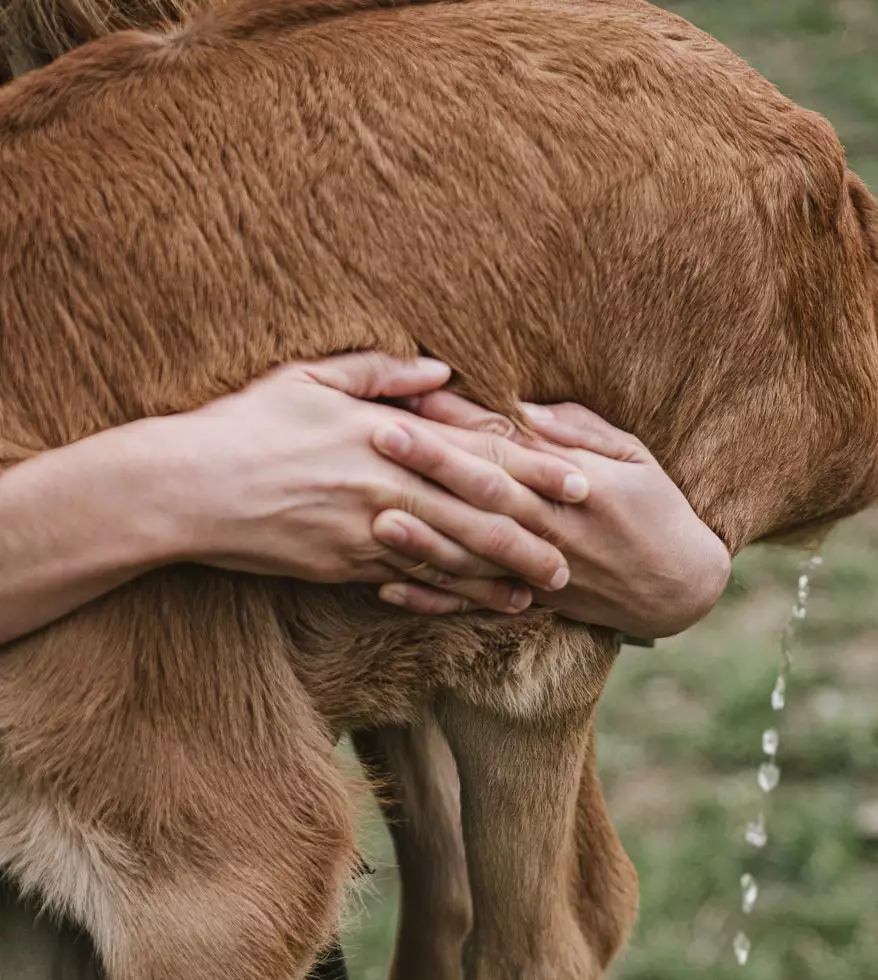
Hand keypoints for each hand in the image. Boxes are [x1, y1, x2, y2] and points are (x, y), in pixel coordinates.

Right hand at [166, 354, 588, 608]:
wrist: (187, 487)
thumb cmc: (245, 423)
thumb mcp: (309, 378)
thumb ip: (379, 373)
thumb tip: (440, 369)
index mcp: (387, 434)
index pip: (477, 452)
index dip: (535, 469)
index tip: (583, 479)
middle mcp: (387, 486)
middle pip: (478, 514)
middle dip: (536, 535)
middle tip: (584, 552)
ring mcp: (368, 533)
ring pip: (453, 558)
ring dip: (504, 576)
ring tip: (548, 590)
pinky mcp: (346, 567)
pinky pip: (412, 584)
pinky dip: (453, 596)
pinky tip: (483, 606)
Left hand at [376, 395, 730, 637]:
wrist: (682, 588)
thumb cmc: (658, 510)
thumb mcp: (634, 455)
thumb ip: (577, 431)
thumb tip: (522, 407)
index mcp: (580, 485)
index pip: (512, 446)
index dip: (465, 421)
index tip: (418, 394)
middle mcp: (555, 530)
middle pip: (486, 493)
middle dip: (432, 465)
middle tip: (380, 435)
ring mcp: (540, 571)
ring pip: (473, 553)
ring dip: (423, 536)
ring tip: (375, 516)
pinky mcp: (532, 603)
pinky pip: (474, 603)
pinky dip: (432, 600)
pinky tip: (388, 588)